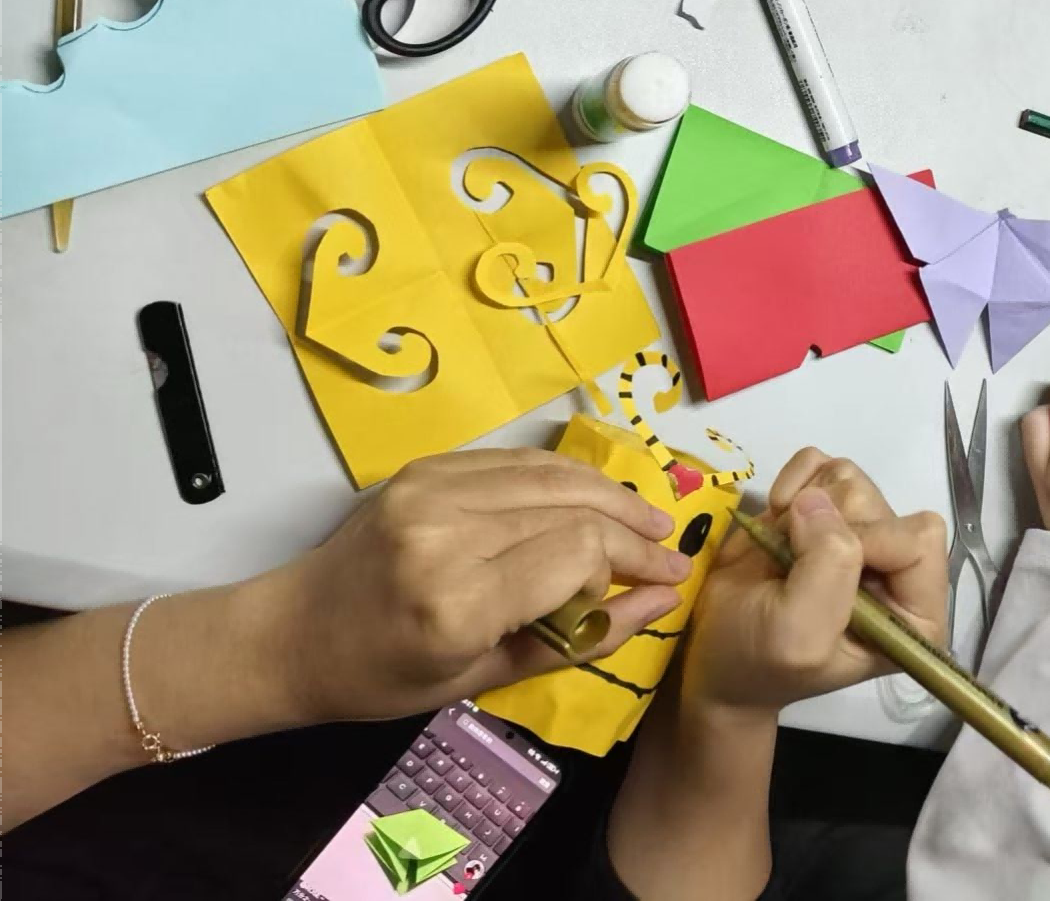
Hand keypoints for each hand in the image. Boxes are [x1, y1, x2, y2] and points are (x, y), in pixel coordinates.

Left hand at [260, 448, 691, 721]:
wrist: (291, 634)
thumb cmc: (383, 678)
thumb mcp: (485, 679)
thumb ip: (582, 638)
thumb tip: (660, 602)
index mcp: (456, 601)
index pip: (577, 551)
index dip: (633, 559)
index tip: (667, 579)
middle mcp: (444, 533)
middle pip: (572, 508)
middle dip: (631, 529)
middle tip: (668, 551)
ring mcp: (431, 491)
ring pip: (551, 474)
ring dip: (608, 494)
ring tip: (644, 520)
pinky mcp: (425, 469)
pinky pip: (516, 461)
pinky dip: (563, 477)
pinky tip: (591, 496)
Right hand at [678, 450, 948, 714]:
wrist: (714, 652)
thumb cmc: (759, 661)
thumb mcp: (798, 637)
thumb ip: (826, 570)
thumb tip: (817, 501)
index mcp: (914, 613)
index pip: (919, 542)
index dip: (866, 542)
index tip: (814, 567)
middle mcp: (897, 568)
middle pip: (880, 507)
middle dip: (826, 528)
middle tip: (788, 567)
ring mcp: (862, 532)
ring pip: (851, 481)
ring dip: (805, 507)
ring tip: (780, 548)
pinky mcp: (826, 505)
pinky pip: (822, 462)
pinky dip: (793, 478)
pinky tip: (776, 512)